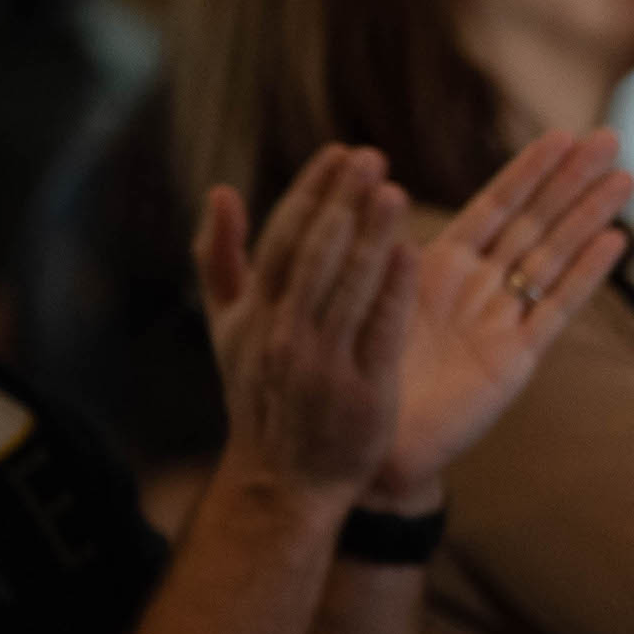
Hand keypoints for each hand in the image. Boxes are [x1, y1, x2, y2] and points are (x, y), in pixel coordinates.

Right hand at [197, 145, 414, 508]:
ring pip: (346, 288)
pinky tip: (411, 253)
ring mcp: (321, 362)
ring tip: (392, 190)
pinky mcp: (361, 391)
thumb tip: (223, 191)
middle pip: (314, 255)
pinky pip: (377, 332)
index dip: (311, 194)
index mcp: (254, 313)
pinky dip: (391, 292)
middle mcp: (282, 333)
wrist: (284, 479)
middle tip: (370, 156)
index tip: (338, 154)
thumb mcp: (229, 328)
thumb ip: (222, 259)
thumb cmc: (261, 395)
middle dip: (341, 203)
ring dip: (368, 236)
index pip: (282, 239)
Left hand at [365, 131, 631, 508]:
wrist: (369, 446)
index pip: (494, 206)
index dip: (528, 170)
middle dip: (572, 180)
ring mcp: (503, 322)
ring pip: (554, 257)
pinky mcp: (516, 360)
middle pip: (536, 222)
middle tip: (611, 138)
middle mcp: (479, 288)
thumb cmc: (355, 374)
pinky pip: (556, 308)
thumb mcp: (359, 298)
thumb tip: (385, 191)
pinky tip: (615, 242)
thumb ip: (379, 250)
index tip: (561, 134)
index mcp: (439, 268)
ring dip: (589, 217)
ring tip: (625, 179)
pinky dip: (585, 275)